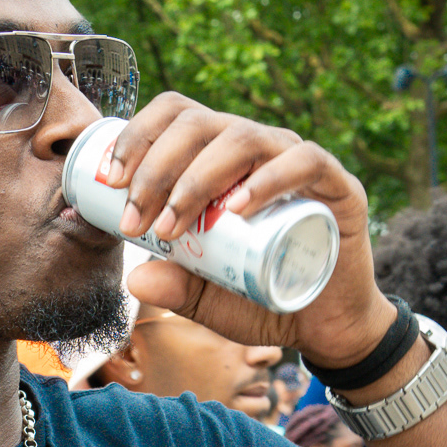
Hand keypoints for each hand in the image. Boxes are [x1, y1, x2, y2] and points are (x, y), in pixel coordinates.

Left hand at [98, 93, 395, 368]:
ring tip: (174, 225)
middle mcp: (256, 148)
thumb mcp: (207, 298)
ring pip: (241, 137)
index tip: (110, 182)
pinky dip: (266, 180)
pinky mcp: (336, 184)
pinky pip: (301, 162)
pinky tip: (237, 209)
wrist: (325, 327)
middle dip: (156, 167)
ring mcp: (296, 160)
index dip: (137, 137)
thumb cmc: (263, 297)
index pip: (175, 118)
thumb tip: (134, 278)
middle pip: (198, 124)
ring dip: (196, 178)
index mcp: (221, 157)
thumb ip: (175, 287)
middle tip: (135, 218)